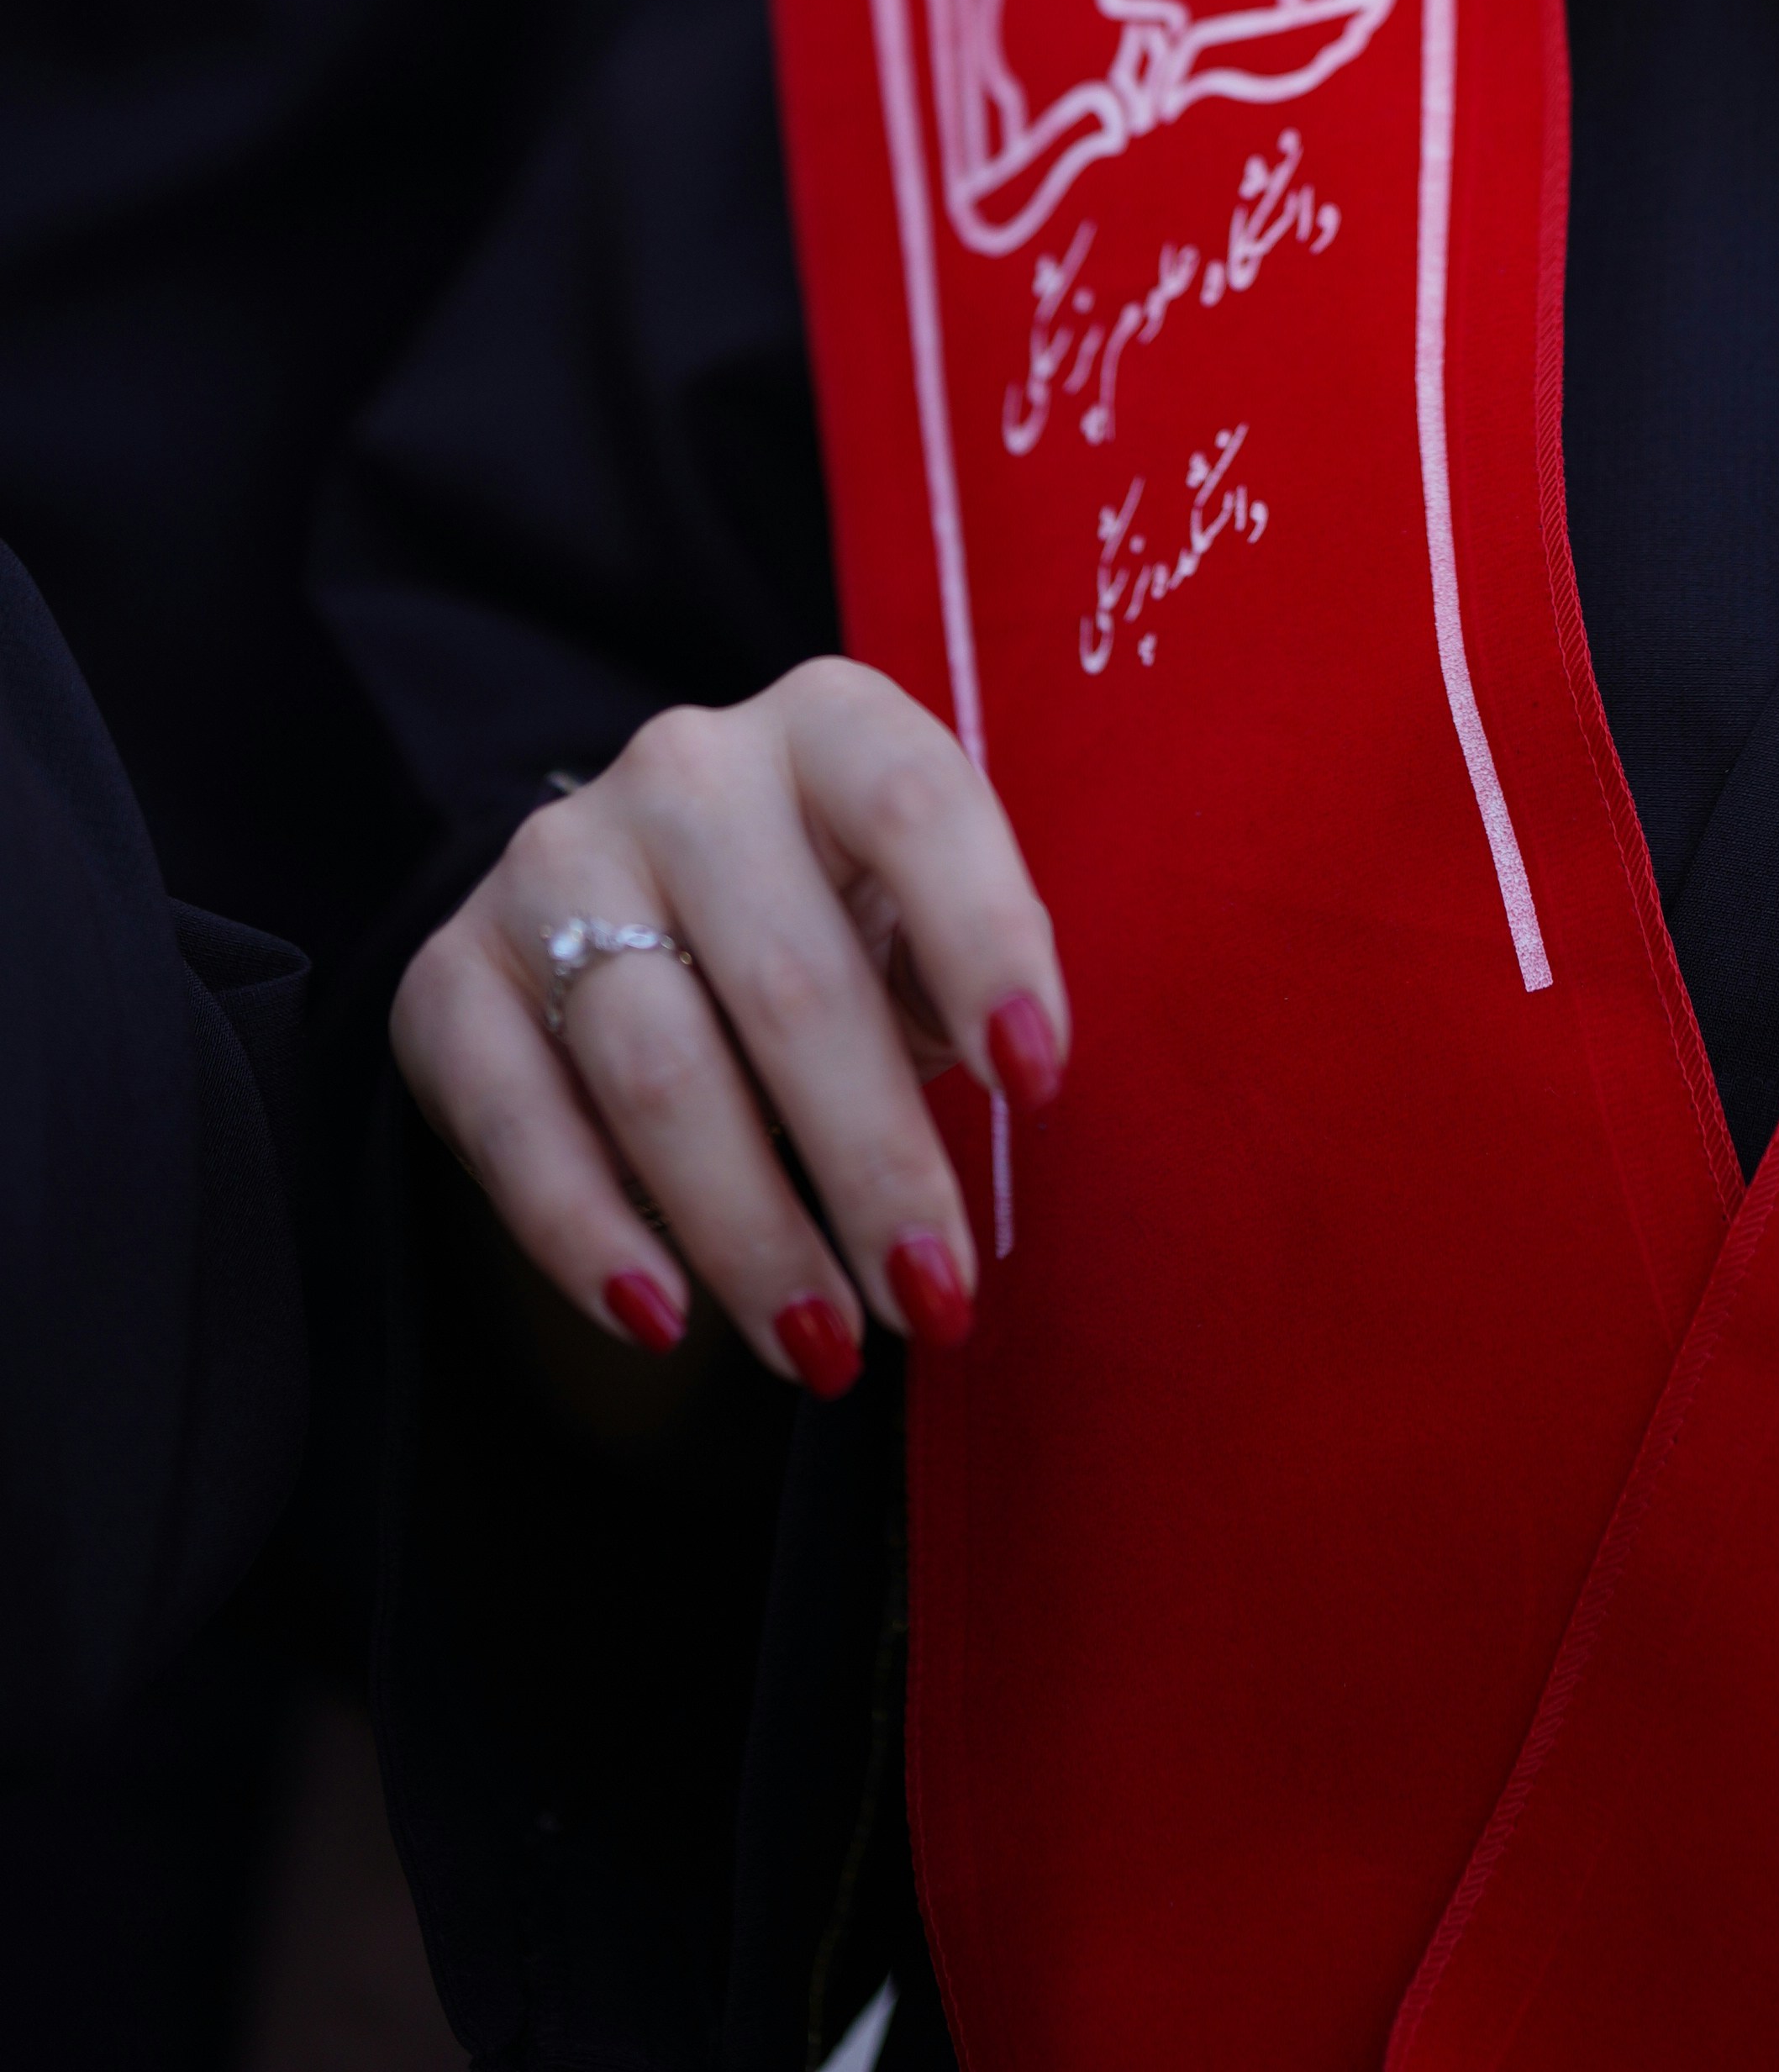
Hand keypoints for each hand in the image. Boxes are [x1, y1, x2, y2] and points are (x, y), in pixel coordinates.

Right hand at [393, 661, 1067, 1392]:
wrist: (636, 919)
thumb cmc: (833, 929)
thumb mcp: (914, 919)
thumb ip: (962, 971)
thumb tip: (1016, 1082)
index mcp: (826, 724)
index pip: (915, 805)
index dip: (984, 942)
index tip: (1037, 1085)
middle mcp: (685, 771)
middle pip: (789, 978)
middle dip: (873, 1164)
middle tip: (935, 1301)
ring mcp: (553, 865)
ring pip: (659, 1069)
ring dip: (751, 1229)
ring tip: (825, 1347)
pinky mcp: (450, 976)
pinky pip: (518, 1123)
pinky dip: (589, 1236)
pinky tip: (664, 1322)